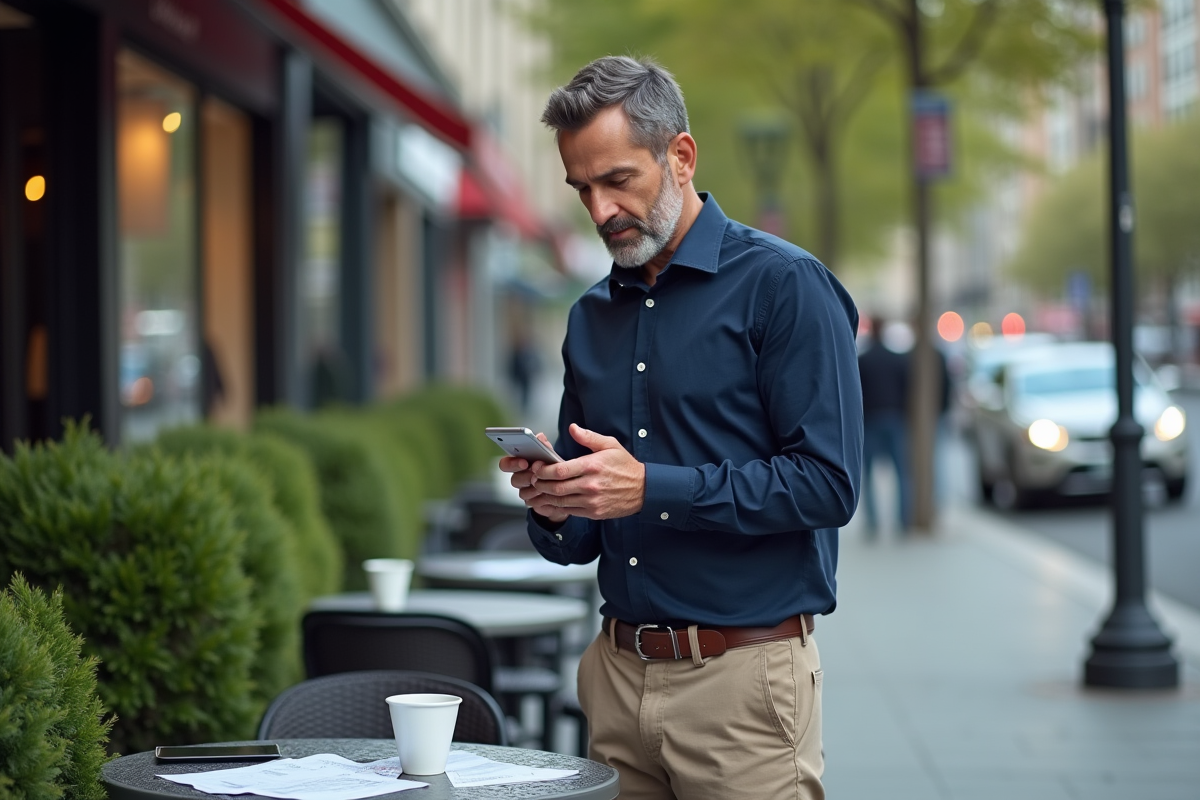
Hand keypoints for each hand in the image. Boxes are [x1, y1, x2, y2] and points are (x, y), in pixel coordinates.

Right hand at [500, 433, 568, 523]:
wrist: (565, 486)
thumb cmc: (553, 466)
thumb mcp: (549, 454)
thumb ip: (543, 446)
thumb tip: (540, 436)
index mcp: (519, 464)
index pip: (505, 464)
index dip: (511, 463)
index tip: (524, 462)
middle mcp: (519, 478)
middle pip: (514, 480)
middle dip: (525, 477)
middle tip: (535, 474)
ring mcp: (525, 492)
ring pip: (523, 493)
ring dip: (534, 489)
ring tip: (544, 485)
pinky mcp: (534, 503)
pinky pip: (533, 503)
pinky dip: (541, 499)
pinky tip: (549, 495)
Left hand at [528, 423, 644, 519]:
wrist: (644, 489)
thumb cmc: (625, 466)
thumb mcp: (610, 445)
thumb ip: (588, 437)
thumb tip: (572, 428)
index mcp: (592, 466)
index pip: (560, 470)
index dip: (543, 470)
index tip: (537, 467)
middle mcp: (591, 485)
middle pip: (556, 487)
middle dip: (540, 484)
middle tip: (534, 479)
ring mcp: (592, 501)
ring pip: (561, 501)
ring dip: (547, 496)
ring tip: (540, 490)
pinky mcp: (594, 512)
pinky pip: (570, 511)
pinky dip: (558, 507)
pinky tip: (552, 501)